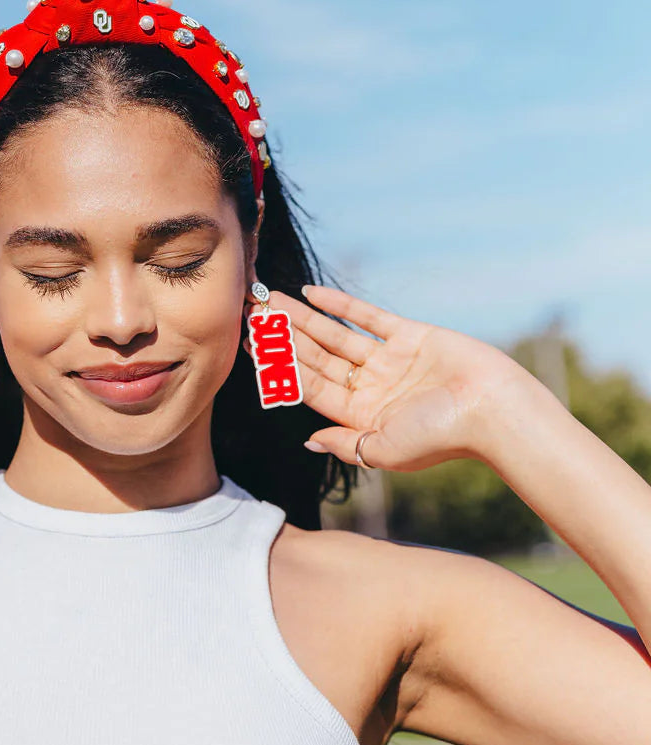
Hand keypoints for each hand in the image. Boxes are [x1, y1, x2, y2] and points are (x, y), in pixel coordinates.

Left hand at [272, 283, 520, 472]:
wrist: (493, 410)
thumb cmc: (442, 438)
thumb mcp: (384, 450)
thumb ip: (345, 445)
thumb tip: (307, 442)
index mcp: (361, 417)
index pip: (310, 387)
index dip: (278, 368)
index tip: (250, 348)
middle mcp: (372, 387)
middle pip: (317, 358)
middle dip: (284, 337)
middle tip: (251, 314)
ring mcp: (390, 361)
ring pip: (336, 335)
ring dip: (303, 318)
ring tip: (270, 299)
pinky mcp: (411, 336)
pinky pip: (369, 318)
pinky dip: (340, 304)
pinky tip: (311, 293)